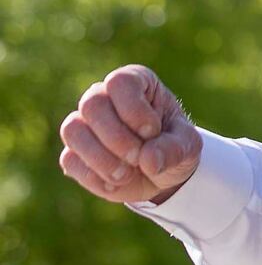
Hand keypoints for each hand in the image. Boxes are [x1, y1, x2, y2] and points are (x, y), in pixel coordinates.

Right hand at [60, 65, 201, 204]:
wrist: (162, 175)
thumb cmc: (174, 147)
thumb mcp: (188, 147)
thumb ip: (174, 149)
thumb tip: (148, 161)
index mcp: (137, 83)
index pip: (120, 82)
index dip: (133, 110)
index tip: (152, 132)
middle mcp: (104, 97)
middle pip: (92, 105)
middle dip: (116, 137)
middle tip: (138, 157)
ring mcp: (84, 124)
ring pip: (73, 130)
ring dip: (102, 158)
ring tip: (128, 174)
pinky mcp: (73, 153)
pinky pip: (70, 160)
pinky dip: (95, 176)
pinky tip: (117, 182)